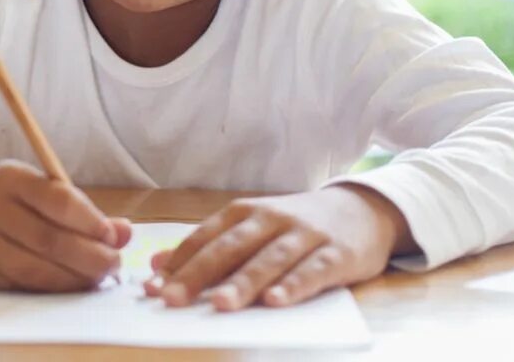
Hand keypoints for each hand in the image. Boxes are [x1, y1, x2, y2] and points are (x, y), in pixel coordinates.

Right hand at [0, 161, 132, 291]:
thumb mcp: (25, 185)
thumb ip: (73, 206)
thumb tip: (124, 232)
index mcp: (7, 177)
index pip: (58, 200)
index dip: (92, 222)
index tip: (115, 237)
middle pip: (51, 241)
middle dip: (91, 258)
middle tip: (114, 265)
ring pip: (35, 270)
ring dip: (73, 280)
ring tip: (95, 279)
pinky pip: (16, 286)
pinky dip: (47, 290)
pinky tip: (65, 286)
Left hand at [145, 185, 412, 309]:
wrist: (361, 209)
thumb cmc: (295, 226)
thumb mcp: (251, 228)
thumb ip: (209, 245)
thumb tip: (158, 264)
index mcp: (244, 212)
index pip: (205, 238)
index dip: (178, 264)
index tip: (153, 289)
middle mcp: (271, 219)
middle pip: (230, 248)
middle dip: (199, 274)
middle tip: (173, 300)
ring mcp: (304, 234)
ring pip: (269, 259)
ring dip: (244, 282)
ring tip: (220, 305)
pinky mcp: (336, 253)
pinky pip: (312, 271)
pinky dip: (294, 286)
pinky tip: (276, 302)